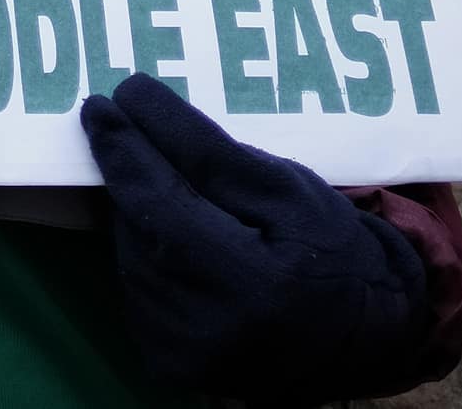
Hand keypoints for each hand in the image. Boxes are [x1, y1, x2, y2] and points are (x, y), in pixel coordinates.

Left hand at [81, 73, 426, 403]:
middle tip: (135, 131)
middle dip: (135, 175)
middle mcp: (205, 330)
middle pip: (138, 224)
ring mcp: (179, 353)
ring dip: (142, 215)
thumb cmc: (333, 253)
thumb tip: (132, 100)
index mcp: (252, 285)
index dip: (124, 149)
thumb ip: (208, 150)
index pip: (161, 201)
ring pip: (128, 251)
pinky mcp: (164, 362)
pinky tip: (182, 245)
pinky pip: (134, 284)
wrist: (359, 341)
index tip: (101, 102)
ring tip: (186, 203)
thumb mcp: (288, 189)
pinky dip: (148, 253)